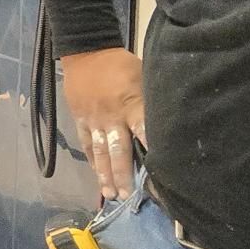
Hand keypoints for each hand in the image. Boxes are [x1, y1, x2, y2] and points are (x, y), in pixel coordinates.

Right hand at [60, 48, 146, 200]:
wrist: (86, 51)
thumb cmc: (122, 64)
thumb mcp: (144, 76)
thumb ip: (151, 102)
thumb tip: (168, 123)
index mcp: (132, 104)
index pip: (145, 134)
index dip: (152, 155)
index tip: (158, 177)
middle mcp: (112, 117)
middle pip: (119, 151)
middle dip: (123, 175)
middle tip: (128, 197)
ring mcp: (94, 120)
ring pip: (100, 152)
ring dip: (105, 175)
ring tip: (110, 194)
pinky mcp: (80, 120)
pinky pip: (86, 144)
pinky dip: (92, 161)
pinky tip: (97, 176)